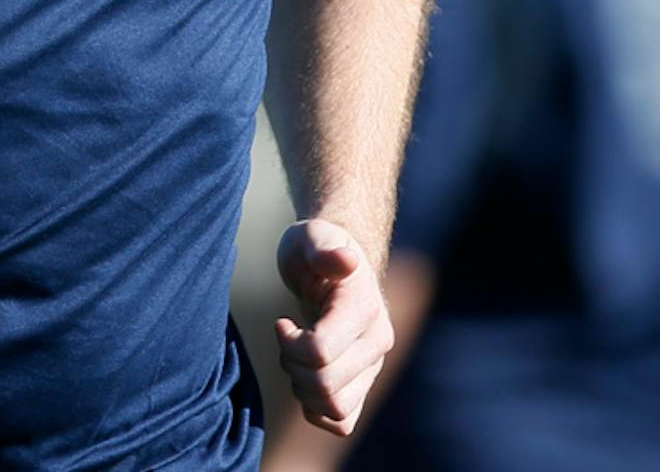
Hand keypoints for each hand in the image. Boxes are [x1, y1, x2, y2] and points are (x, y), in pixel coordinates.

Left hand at [274, 219, 393, 436]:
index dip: (290, 344)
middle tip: (286, 337)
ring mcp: (372, 367)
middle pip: (324, 385)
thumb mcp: (310, 237)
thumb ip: (322, 248)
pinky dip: (315, 409)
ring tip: (294, 356)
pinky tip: (304, 375)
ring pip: (335, 408)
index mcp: (364, 310)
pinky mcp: (362, 384)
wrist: (332, 264)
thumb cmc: (315, 248)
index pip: (321, 352)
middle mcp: (377, 343)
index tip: (282, 322)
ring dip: (302, 387)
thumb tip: (346, 260)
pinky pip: (341, 422)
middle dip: (292, 364)